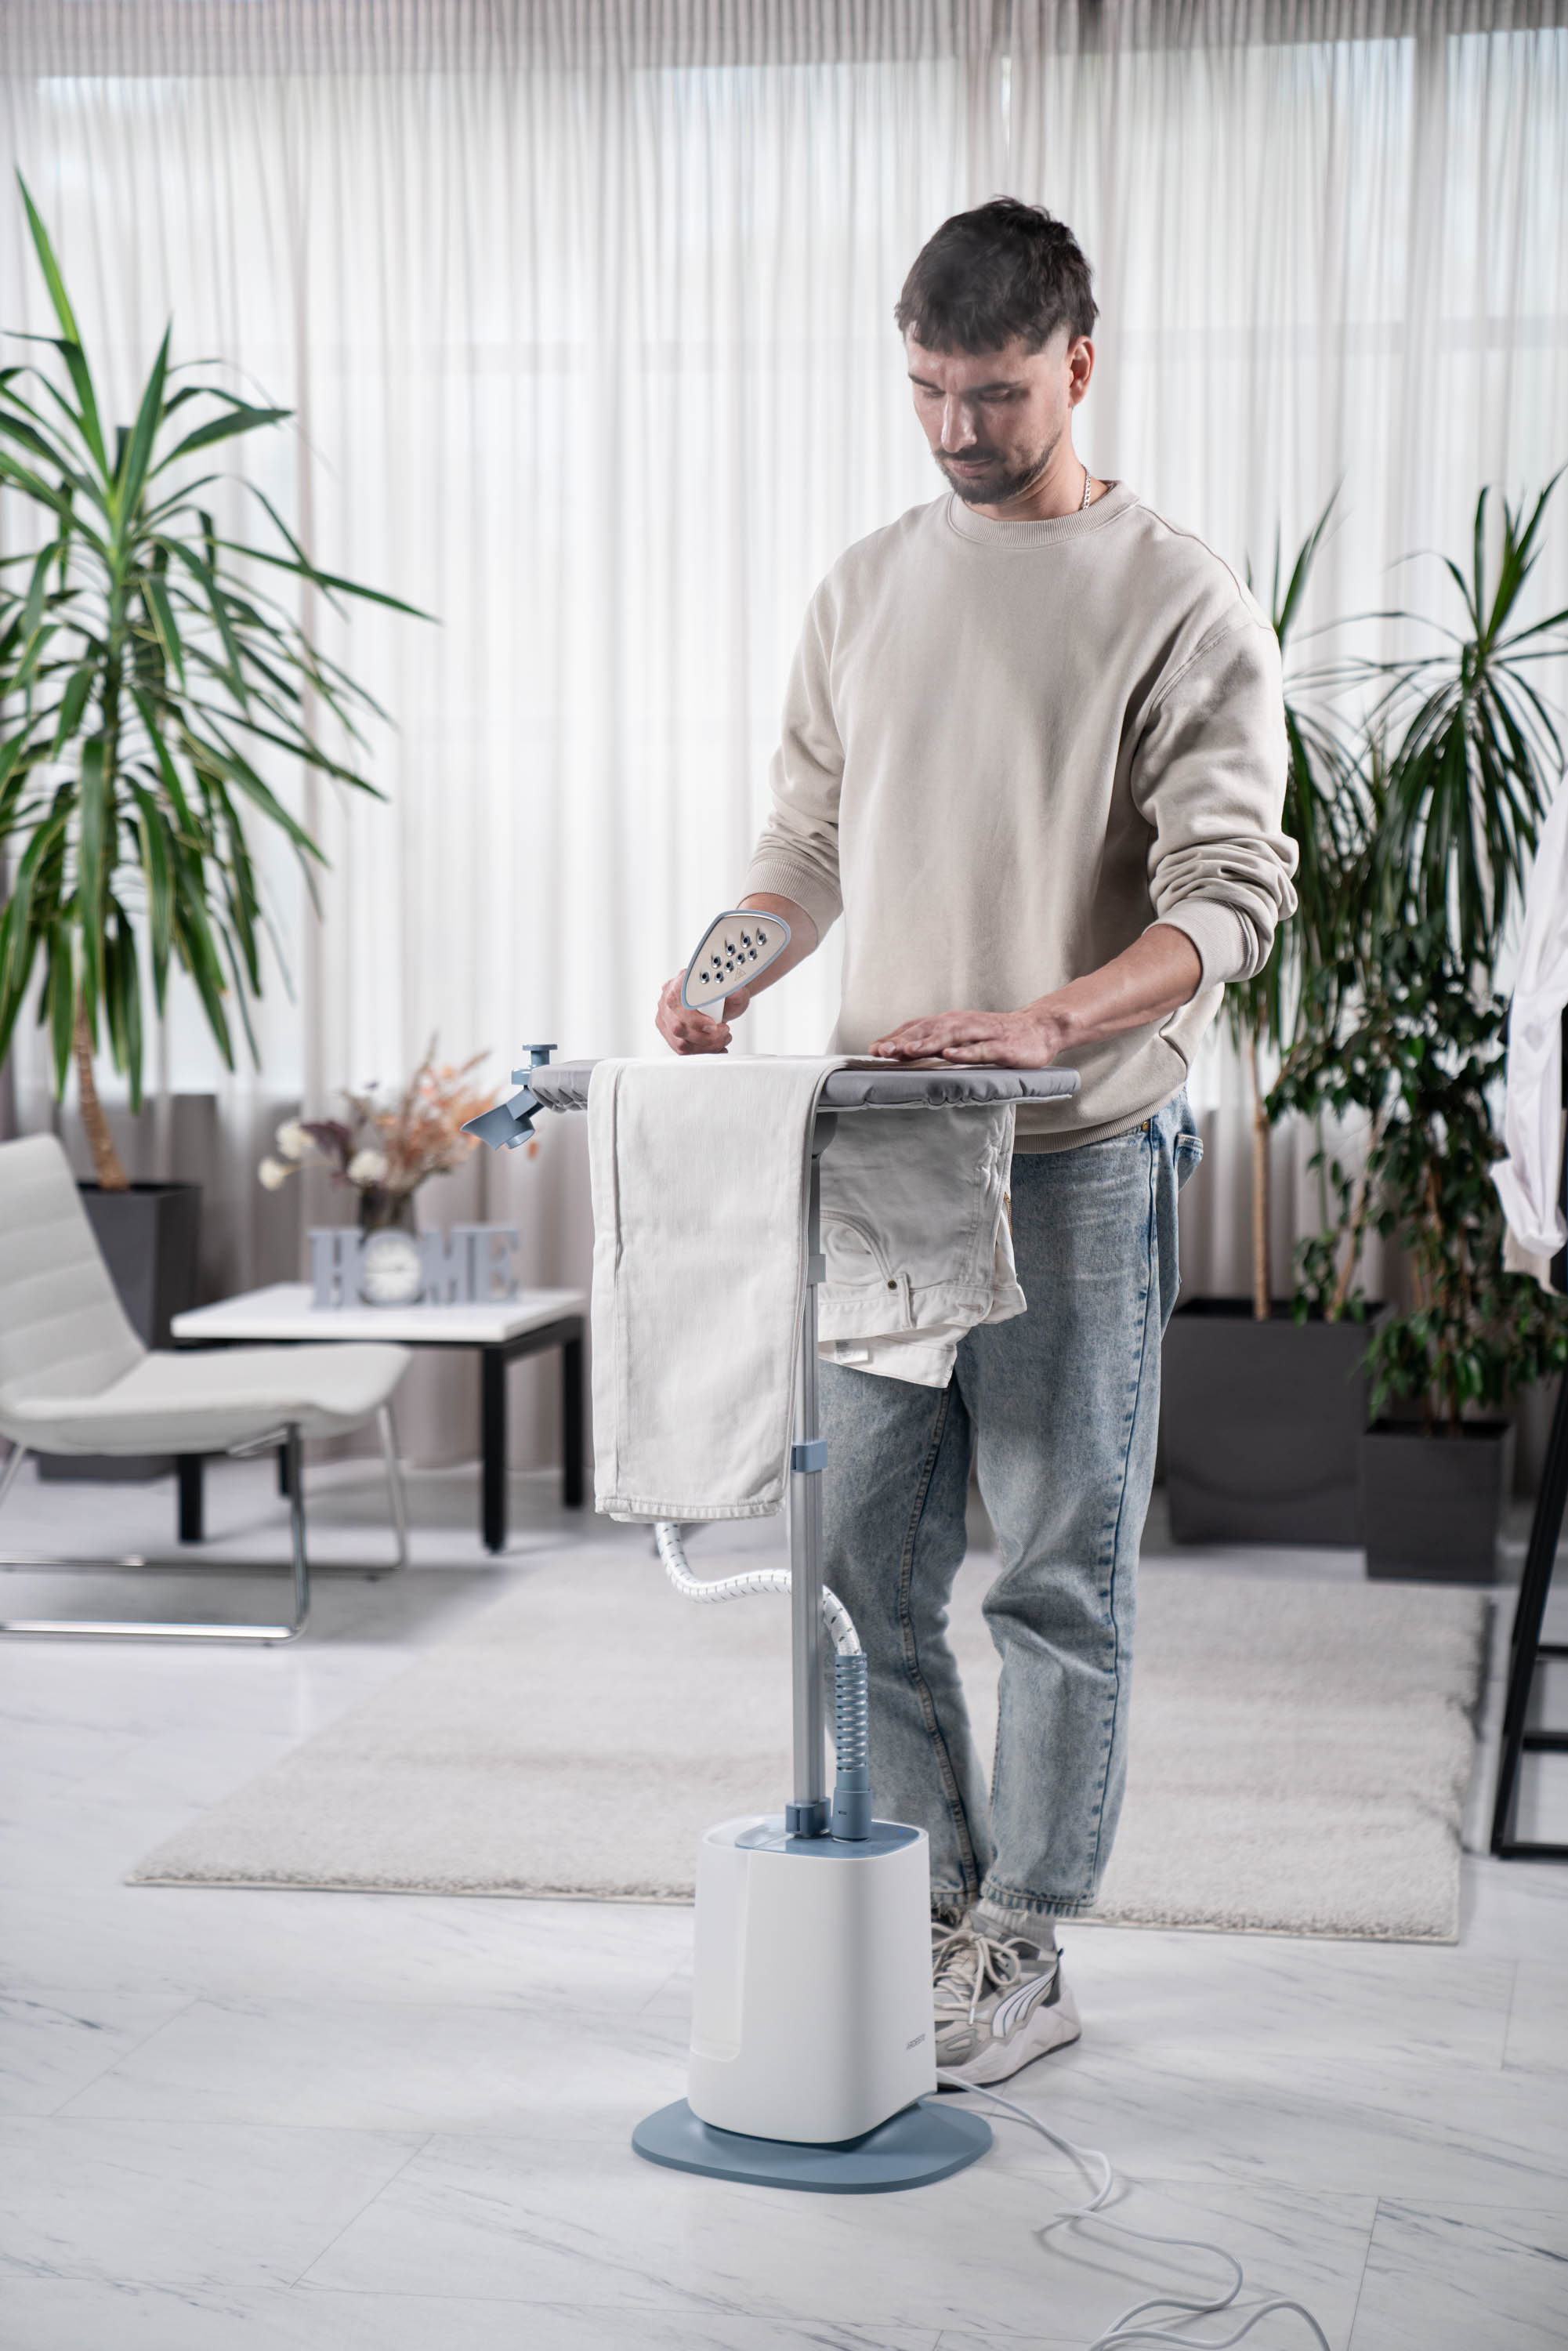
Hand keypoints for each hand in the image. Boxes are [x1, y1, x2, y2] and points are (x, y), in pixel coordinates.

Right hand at [656, 970, 752, 1055]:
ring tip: (722, 1038)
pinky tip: (716, 1046)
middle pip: (677, 1027)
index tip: (714, 1025)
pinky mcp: (668, 1031)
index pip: (677, 1003)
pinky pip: (682, 1049)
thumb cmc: (727, 991)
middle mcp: (668, 997)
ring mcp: (666, 1016)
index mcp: (680, 981)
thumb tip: (729, 991)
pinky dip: (703, 1051)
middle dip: (705, 1037)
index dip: (694, 1019)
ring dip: (706, 1045)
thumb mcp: (734, 987)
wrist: (725, 998)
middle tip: (723, 1031)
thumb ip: (731, 988)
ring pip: (680, 1042)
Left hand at [868, 1005, 1066, 1065]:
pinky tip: (950, 1057)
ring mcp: (982, 1033)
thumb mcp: (961, 1038)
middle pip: (928, 1030)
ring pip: (951, 1037)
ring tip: (909, 1052)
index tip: (873, 1049)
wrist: (1037, 1029)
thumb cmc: (994, 1036)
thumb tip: (900, 1052)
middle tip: (882, 1051)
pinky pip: (981, 1049)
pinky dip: (964, 1052)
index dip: (895, 1037)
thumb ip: (935, 1044)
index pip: (917, 1027)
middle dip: (904, 1040)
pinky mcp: (1001, 1046)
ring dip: (928, 1044)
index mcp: (950, 1022)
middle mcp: (962, 1023)